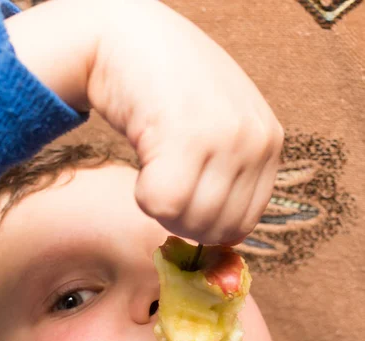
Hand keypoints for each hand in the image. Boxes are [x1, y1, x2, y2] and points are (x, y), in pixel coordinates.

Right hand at [6, 0, 282, 244]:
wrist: (127, 39)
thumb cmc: (167, 87)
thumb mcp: (217, 128)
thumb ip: (227, 176)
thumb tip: (216, 245)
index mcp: (270, 143)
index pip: (242, 226)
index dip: (203, 226)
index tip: (180, 202)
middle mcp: (257, 140)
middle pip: (214, 230)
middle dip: (180, 220)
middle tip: (162, 182)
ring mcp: (225, 138)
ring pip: (187, 221)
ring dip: (159, 206)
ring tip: (154, 164)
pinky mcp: (187, 137)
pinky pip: (160, 204)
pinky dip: (141, 194)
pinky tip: (143, 160)